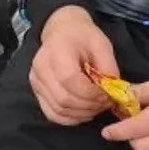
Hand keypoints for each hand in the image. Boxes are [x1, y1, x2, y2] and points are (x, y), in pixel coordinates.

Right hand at [29, 6, 118, 125]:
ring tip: (96, 106)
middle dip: (89, 106)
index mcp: (57, 51)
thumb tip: (112, 94)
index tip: (107, 94)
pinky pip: (52, 114)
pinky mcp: (37, 91)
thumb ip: (108, 69)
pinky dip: (70, 118)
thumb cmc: (83, 37)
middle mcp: (41, 68)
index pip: (71, 81)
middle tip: (105, 103)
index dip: (92, 94)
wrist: (62, 31)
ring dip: (82, 113)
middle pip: (64, 99)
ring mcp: (36, 81)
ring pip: (59, 110)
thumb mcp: (102, 45)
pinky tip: (84, 111)